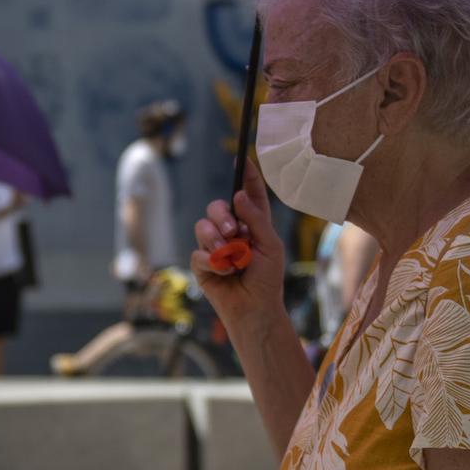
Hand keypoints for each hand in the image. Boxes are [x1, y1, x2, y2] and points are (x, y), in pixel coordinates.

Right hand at [190, 157, 287, 326]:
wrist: (254, 309)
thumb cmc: (267, 279)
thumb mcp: (270, 245)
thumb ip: (256, 219)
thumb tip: (237, 196)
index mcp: (253, 224)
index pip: (248, 195)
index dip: (246, 177)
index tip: (242, 160)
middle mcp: (232, 232)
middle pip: (217, 207)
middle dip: (222, 216)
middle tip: (232, 231)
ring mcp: (214, 247)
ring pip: (203, 227)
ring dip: (217, 241)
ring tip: (230, 256)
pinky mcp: (202, 264)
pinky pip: (198, 253)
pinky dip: (213, 262)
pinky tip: (226, 272)